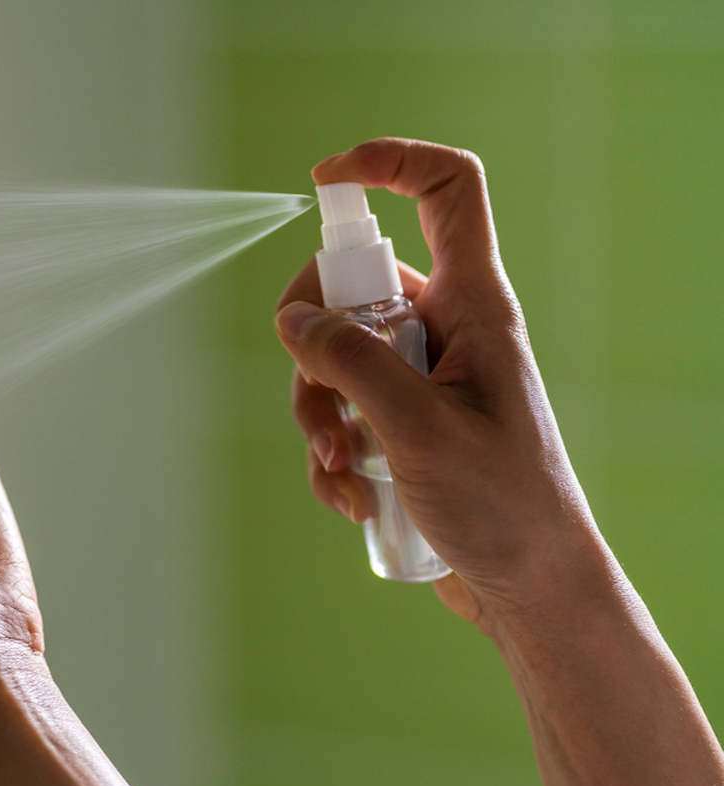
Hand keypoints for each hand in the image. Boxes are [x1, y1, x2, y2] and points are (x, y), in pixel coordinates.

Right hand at [276, 138, 599, 624]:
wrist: (528, 586)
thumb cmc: (503, 503)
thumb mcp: (418, 428)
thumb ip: (352, 361)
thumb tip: (293, 319)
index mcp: (473, 305)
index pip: (446, 191)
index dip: (389, 163)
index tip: (323, 180)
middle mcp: (446, 329)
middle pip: (354, 285)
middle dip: (313, 342)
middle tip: (314, 392)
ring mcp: (421, 378)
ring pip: (334, 356)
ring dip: (317, 414)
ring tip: (340, 469)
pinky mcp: (401, 423)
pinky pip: (341, 411)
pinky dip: (331, 454)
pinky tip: (352, 500)